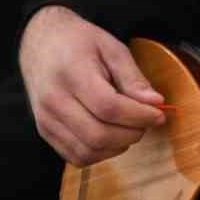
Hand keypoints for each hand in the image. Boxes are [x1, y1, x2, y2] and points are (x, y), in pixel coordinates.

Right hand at [18, 5, 165, 165]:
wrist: (40, 42)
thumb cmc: (79, 42)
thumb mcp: (111, 48)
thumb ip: (133, 78)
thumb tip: (155, 104)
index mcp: (71, 72)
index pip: (109, 107)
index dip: (139, 116)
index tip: (158, 114)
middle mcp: (53, 100)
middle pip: (98, 135)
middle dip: (131, 133)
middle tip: (146, 122)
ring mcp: (45, 119)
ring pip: (87, 151)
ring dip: (117, 146)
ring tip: (129, 128)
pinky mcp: (44, 131)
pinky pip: (76, 157)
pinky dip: (100, 153)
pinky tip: (110, 136)